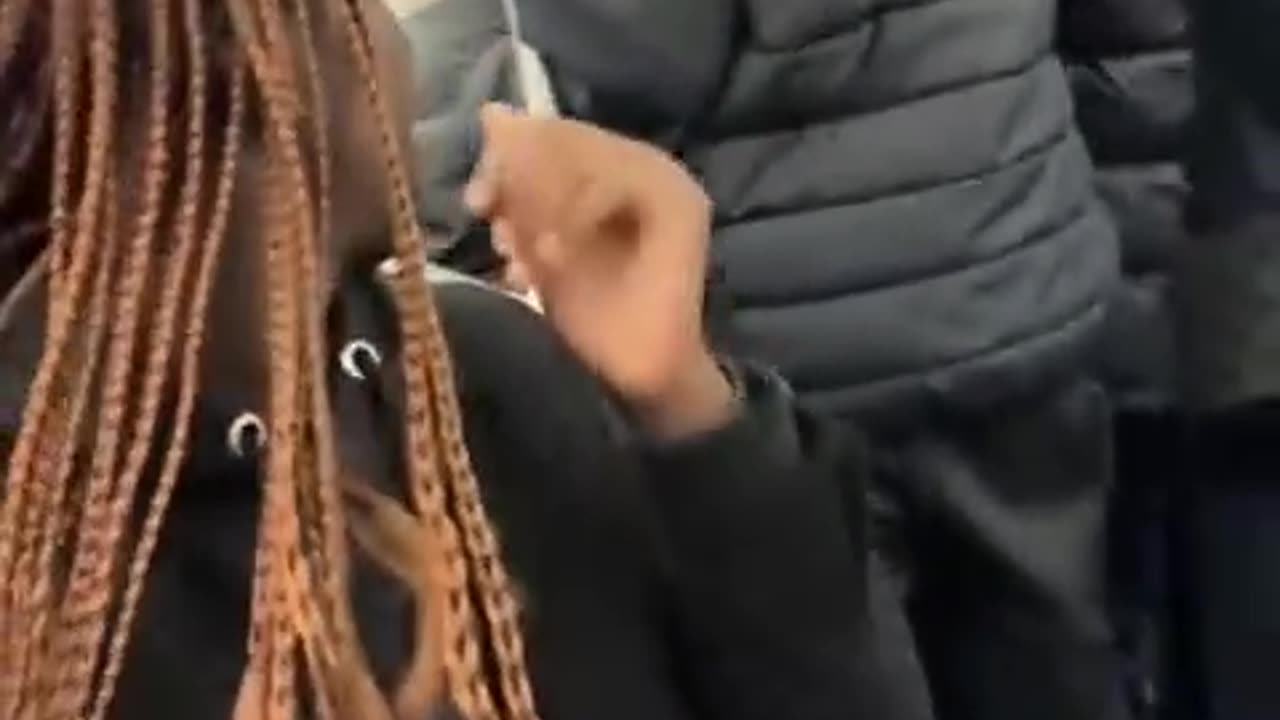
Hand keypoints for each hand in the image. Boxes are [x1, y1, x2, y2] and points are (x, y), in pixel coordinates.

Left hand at [464, 104, 734, 436]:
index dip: (503, 159)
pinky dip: (576, 214)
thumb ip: (516, 190)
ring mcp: (665, 179)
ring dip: (543, 204)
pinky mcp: (680, 203)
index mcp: (603, 168)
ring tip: (530, 258)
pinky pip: (617, 180)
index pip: (546, 133)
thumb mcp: (535, 244)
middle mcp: (637, 162)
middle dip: (520, 183)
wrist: (637, 376)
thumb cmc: (589, 318)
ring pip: (585, 153)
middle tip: (502, 235)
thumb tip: (492, 114)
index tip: (476, 203)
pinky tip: (555, 257)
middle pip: (563, 136)